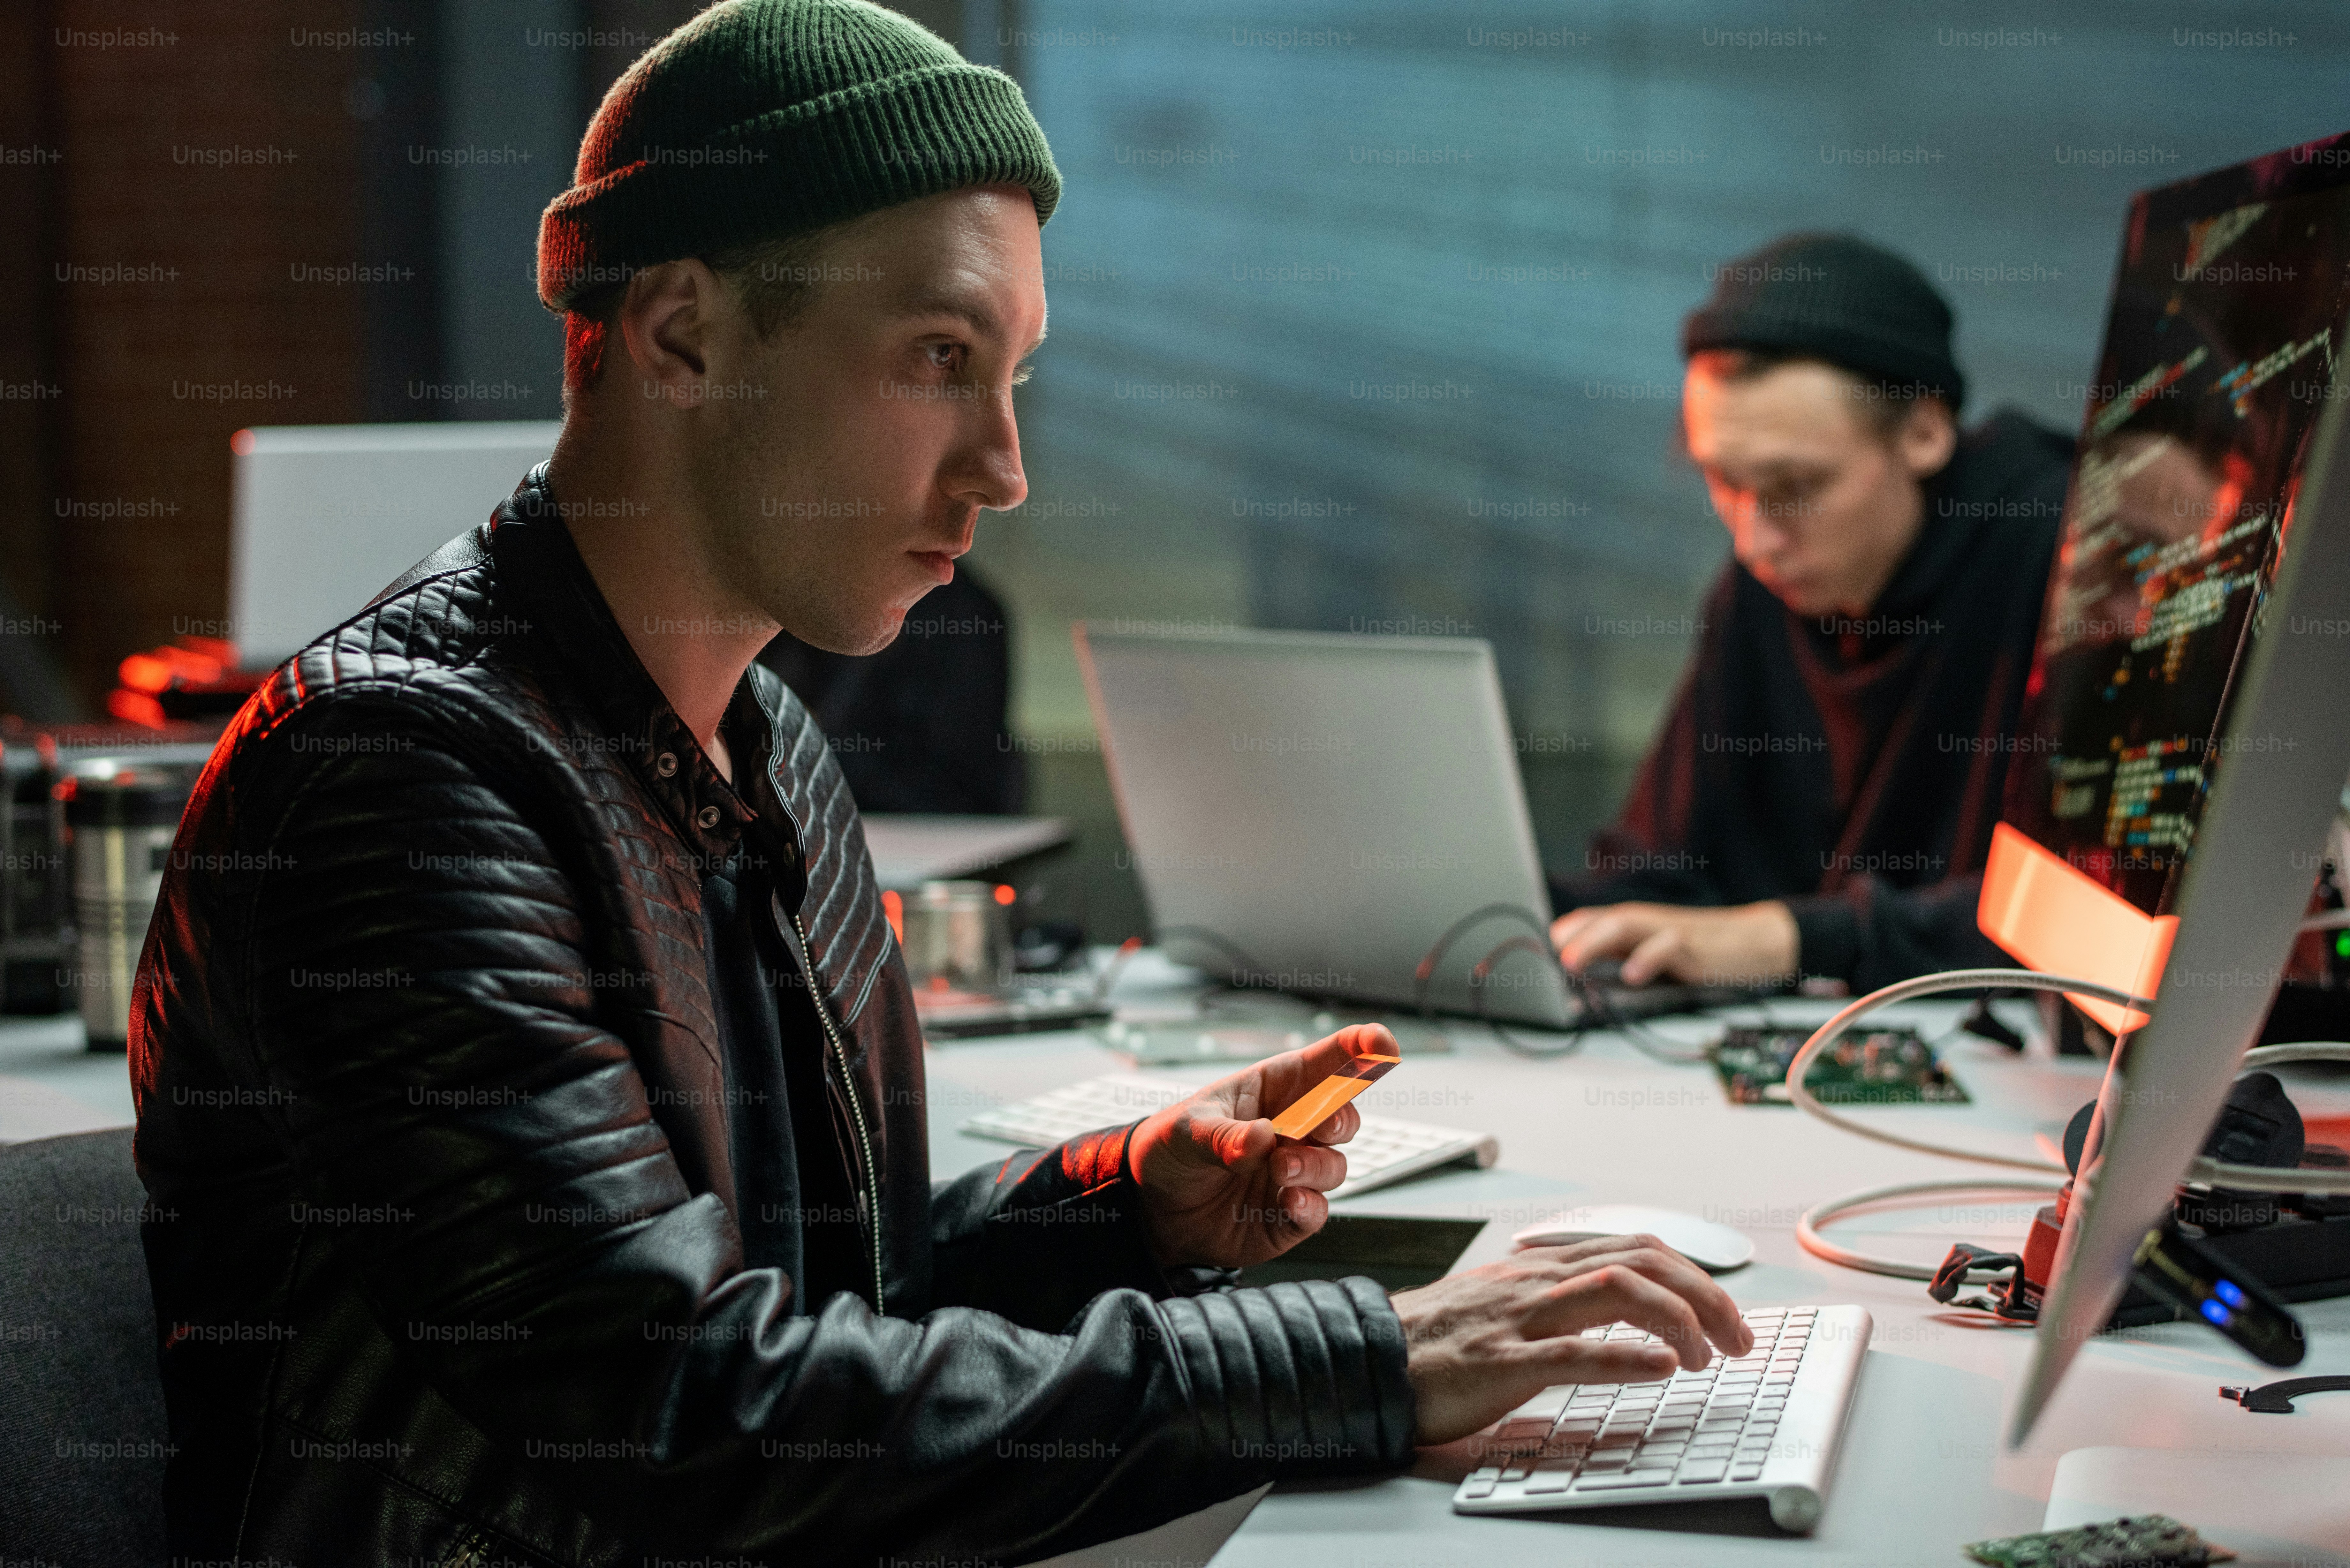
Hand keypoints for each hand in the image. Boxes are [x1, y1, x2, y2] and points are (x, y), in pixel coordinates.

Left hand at [1126, 1024, 1388, 1268]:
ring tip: (1280, 1168)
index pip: (1324, 1063)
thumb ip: (1224, 1136)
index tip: (1382, 1043)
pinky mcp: (1288, 1215)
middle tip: (1316, 1128)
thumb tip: (1262, 1140)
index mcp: (1273, 1090)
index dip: (1358, 1049)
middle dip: (1339, 1120)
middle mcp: (1292, 1130)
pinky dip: (1309, 1207)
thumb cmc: (1170, 1149)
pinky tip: (1288, 1203)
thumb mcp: (1187, 1131)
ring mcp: (1294, 1173)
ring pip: (1335, 1166)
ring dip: (1315, 1166)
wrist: (1150, 1206)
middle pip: (1343, 1117)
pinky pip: (1317, 1211)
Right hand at [1392, 1234, 1752, 1444]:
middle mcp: (1537, 1281)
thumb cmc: (1437, 1338)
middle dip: (1705, 1293)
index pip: (1635, 1247)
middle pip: (1640, 1260)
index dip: (1693, 1272)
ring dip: (1678, 1320)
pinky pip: (1573, 1352)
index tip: (1726, 1312)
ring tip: (1708, 1357)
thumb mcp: (1506, 1302)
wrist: (1368, 1356)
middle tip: (1739, 1338)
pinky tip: (1662, 1369)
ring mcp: (1519, 1317)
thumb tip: (1615, 1303)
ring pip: (1616, 1292)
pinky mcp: (1501, 1361)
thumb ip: (1556, 1297)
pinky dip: (1625, 1358)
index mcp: (1541, 1267)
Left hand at [1551, 899, 1797, 987]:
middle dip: (1570, 938)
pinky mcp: (1693, 947)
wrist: (1753, 942)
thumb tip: (1581, 983)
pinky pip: (1666, 947)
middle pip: (1600, 920)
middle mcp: (1645, 922)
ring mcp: (1668, 931)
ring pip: (1625, 924)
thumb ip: (1622, 961)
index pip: (1589, 921)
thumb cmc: (1700, 951)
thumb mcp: (1654, 955)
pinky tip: (1632, 975)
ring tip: (1571, 963)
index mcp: (1634, 925)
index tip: (1536, 952)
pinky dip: (1647, 959)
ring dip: (1594, 942)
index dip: (1561, 934)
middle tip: (1547, 959)